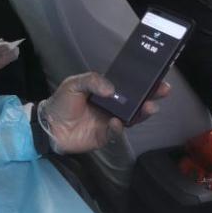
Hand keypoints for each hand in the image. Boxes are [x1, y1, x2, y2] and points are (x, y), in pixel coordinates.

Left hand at [38, 73, 171, 153]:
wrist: (48, 126)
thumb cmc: (61, 102)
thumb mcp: (74, 84)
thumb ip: (92, 81)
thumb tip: (111, 89)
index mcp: (106, 91)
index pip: (129, 85)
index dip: (143, 82)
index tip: (157, 76)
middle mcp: (112, 105)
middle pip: (136, 101)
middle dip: (151, 95)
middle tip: (163, 90)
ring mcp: (110, 120)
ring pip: (132, 117)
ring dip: (142, 113)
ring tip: (149, 107)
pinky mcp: (105, 136)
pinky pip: (117, 132)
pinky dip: (119, 128)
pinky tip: (117, 122)